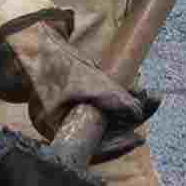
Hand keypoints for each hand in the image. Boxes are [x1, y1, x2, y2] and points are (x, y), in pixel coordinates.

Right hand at [0, 18, 156, 153]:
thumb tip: (137, 112)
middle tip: (153, 104)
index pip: (89, 148)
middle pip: (102, 132)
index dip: (115, 146)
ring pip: (107, 118)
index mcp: (55, 128)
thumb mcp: (81, 79)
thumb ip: (108, 96)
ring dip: (129, 107)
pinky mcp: (79, 98)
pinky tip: (138, 89)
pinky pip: (105, 105)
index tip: (137, 138)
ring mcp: (71, 112)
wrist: (32, 37)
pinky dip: (121, 97)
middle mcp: (63, 125)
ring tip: (151, 95)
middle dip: (129, 121)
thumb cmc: (50, 61)